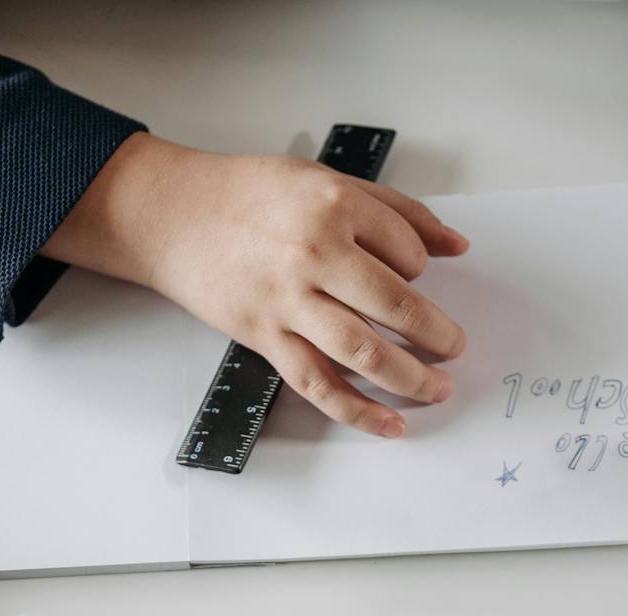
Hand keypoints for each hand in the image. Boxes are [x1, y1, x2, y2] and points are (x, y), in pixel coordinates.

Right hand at [44, 133, 468, 436]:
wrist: (172, 213)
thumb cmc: (247, 194)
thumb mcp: (325, 180)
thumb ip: (397, 210)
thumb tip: (454, 244)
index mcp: (335, 207)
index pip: (407, 253)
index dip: (419, 267)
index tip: (411, 275)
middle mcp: (314, 254)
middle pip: (397, 307)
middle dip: (437, 335)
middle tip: (456, 348)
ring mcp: (288, 301)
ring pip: (365, 352)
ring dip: (411, 378)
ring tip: (439, 389)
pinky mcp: (265, 337)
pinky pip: (318, 384)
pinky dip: (357, 410)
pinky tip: (389, 424)